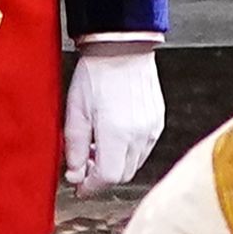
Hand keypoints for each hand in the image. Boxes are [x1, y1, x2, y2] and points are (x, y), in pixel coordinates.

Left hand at [60, 44, 165, 188]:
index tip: (79, 185)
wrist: (123, 46)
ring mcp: (151, 129)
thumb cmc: (96, 74)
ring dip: (116, 164)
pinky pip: (144, 148)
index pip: (107, 178)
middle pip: (122, 175)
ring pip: (134, 164)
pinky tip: (114, 134)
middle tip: (85, 164)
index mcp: (116, 135)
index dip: (90, 186)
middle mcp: (138, 136)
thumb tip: (74, 175)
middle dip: (102, 176)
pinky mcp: (158, 121)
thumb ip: (74, 149)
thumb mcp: (75, 112)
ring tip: (99, 146)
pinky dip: (128, 150)